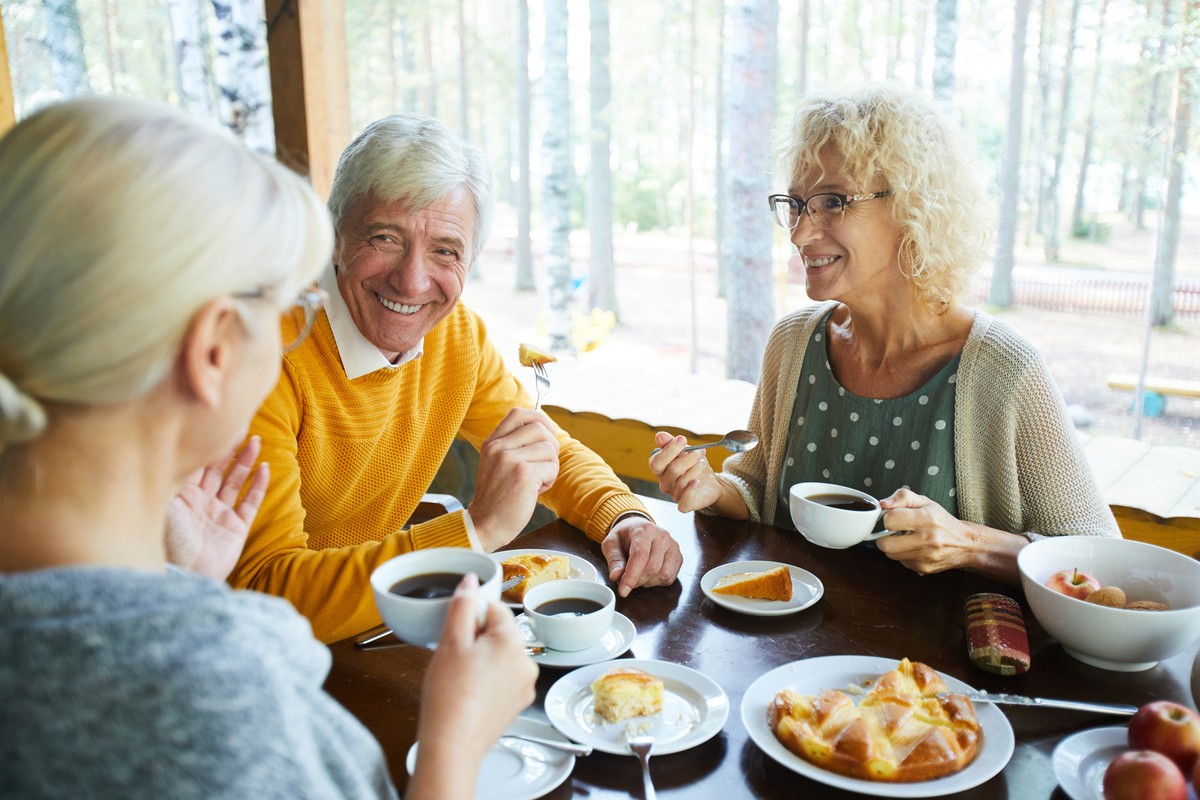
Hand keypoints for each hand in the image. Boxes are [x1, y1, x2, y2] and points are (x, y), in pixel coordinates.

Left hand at [165, 436, 267, 580]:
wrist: (184, 576)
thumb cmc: (168, 541)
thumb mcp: (165, 502)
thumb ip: (172, 474)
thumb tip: (172, 442)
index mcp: (180, 495)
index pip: (195, 463)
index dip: (207, 444)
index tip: (216, 424)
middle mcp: (200, 502)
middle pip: (217, 469)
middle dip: (228, 448)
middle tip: (240, 425)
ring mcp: (218, 515)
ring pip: (235, 481)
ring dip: (245, 462)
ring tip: (256, 442)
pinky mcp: (235, 528)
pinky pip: (249, 503)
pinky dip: (258, 486)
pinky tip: (264, 469)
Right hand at [411, 574, 537, 798]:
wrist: (452, 746)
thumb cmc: (450, 697)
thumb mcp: (450, 641)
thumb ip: (463, 605)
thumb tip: (471, 580)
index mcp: (513, 642)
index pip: (495, 609)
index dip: (471, 617)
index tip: (456, 632)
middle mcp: (527, 663)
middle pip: (500, 633)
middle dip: (477, 638)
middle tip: (455, 657)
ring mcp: (524, 686)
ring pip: (501, 656)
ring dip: (482, 659)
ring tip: (460, 677)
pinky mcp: (517, 704)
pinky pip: (503, 679)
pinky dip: (487, 680)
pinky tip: (469, 692)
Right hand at [469, 408, 559, 549]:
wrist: (485, 525)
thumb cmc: (497, 497)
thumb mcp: (496, 464)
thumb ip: (513, 446)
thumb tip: (545, 429)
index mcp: (492, 442)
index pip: (519, 414)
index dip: (539, 419)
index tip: (546, 434)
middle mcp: (499, 447)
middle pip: (540, 429)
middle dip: (551, 446)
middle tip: (544, 465)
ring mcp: (510, 459)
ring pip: (549, 448)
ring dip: (550, 466)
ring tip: (537, 481)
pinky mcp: (524, 474)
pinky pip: (552, 467)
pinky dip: (550, 480)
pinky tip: (536, 490)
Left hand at [601, 515, 682, 597]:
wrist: (638, 527)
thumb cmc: (624, 536)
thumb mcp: (611, 544)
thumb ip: (614, 560)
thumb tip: (616, 577)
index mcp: (644, 530)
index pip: (640, 556)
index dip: (631, 576)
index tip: (622, 591)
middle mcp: (662, 536)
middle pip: (652, 568)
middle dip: (637, 581)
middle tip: (626, 582)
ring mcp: (673, 546)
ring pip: (664, 575)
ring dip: (648, 582)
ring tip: (638, 576)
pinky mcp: (678, 556)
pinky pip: (670, 578)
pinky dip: (657, 582)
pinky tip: (649, 576)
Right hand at [649, 431, 722, 512]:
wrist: (709, 482)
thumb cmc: (693, 465)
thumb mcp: (684, 451)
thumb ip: (671, 443)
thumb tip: (660, 436)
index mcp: (660, 470)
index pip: (656, 462)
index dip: (669, 450)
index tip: (682, 440)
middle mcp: (664, 483)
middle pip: (673, 470)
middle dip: (689, 457)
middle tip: (700, 452)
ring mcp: (674, 495)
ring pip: (683, 481)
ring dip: (696, 468)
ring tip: (703, 463)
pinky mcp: (685, 505)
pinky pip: (685, 501)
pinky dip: (692, 490)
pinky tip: (697, 482)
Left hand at [876, 488, 1025, 581]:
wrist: (966, 543)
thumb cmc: (942, 521)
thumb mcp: (925, 502)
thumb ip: (902, 497)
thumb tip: (883, 504)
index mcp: (926, 518)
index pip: (890, 520)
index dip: (888, 518)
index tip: (895, 518)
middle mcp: (927, 539)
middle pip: (885, 544)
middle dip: (885, 537)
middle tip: (894, 532)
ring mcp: (926, 556)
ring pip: (891, 555)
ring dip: (894, 547)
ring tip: (906, 539)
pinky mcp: (924, 568)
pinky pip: (902, 562)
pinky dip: (904, 556)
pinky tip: (914, 549)